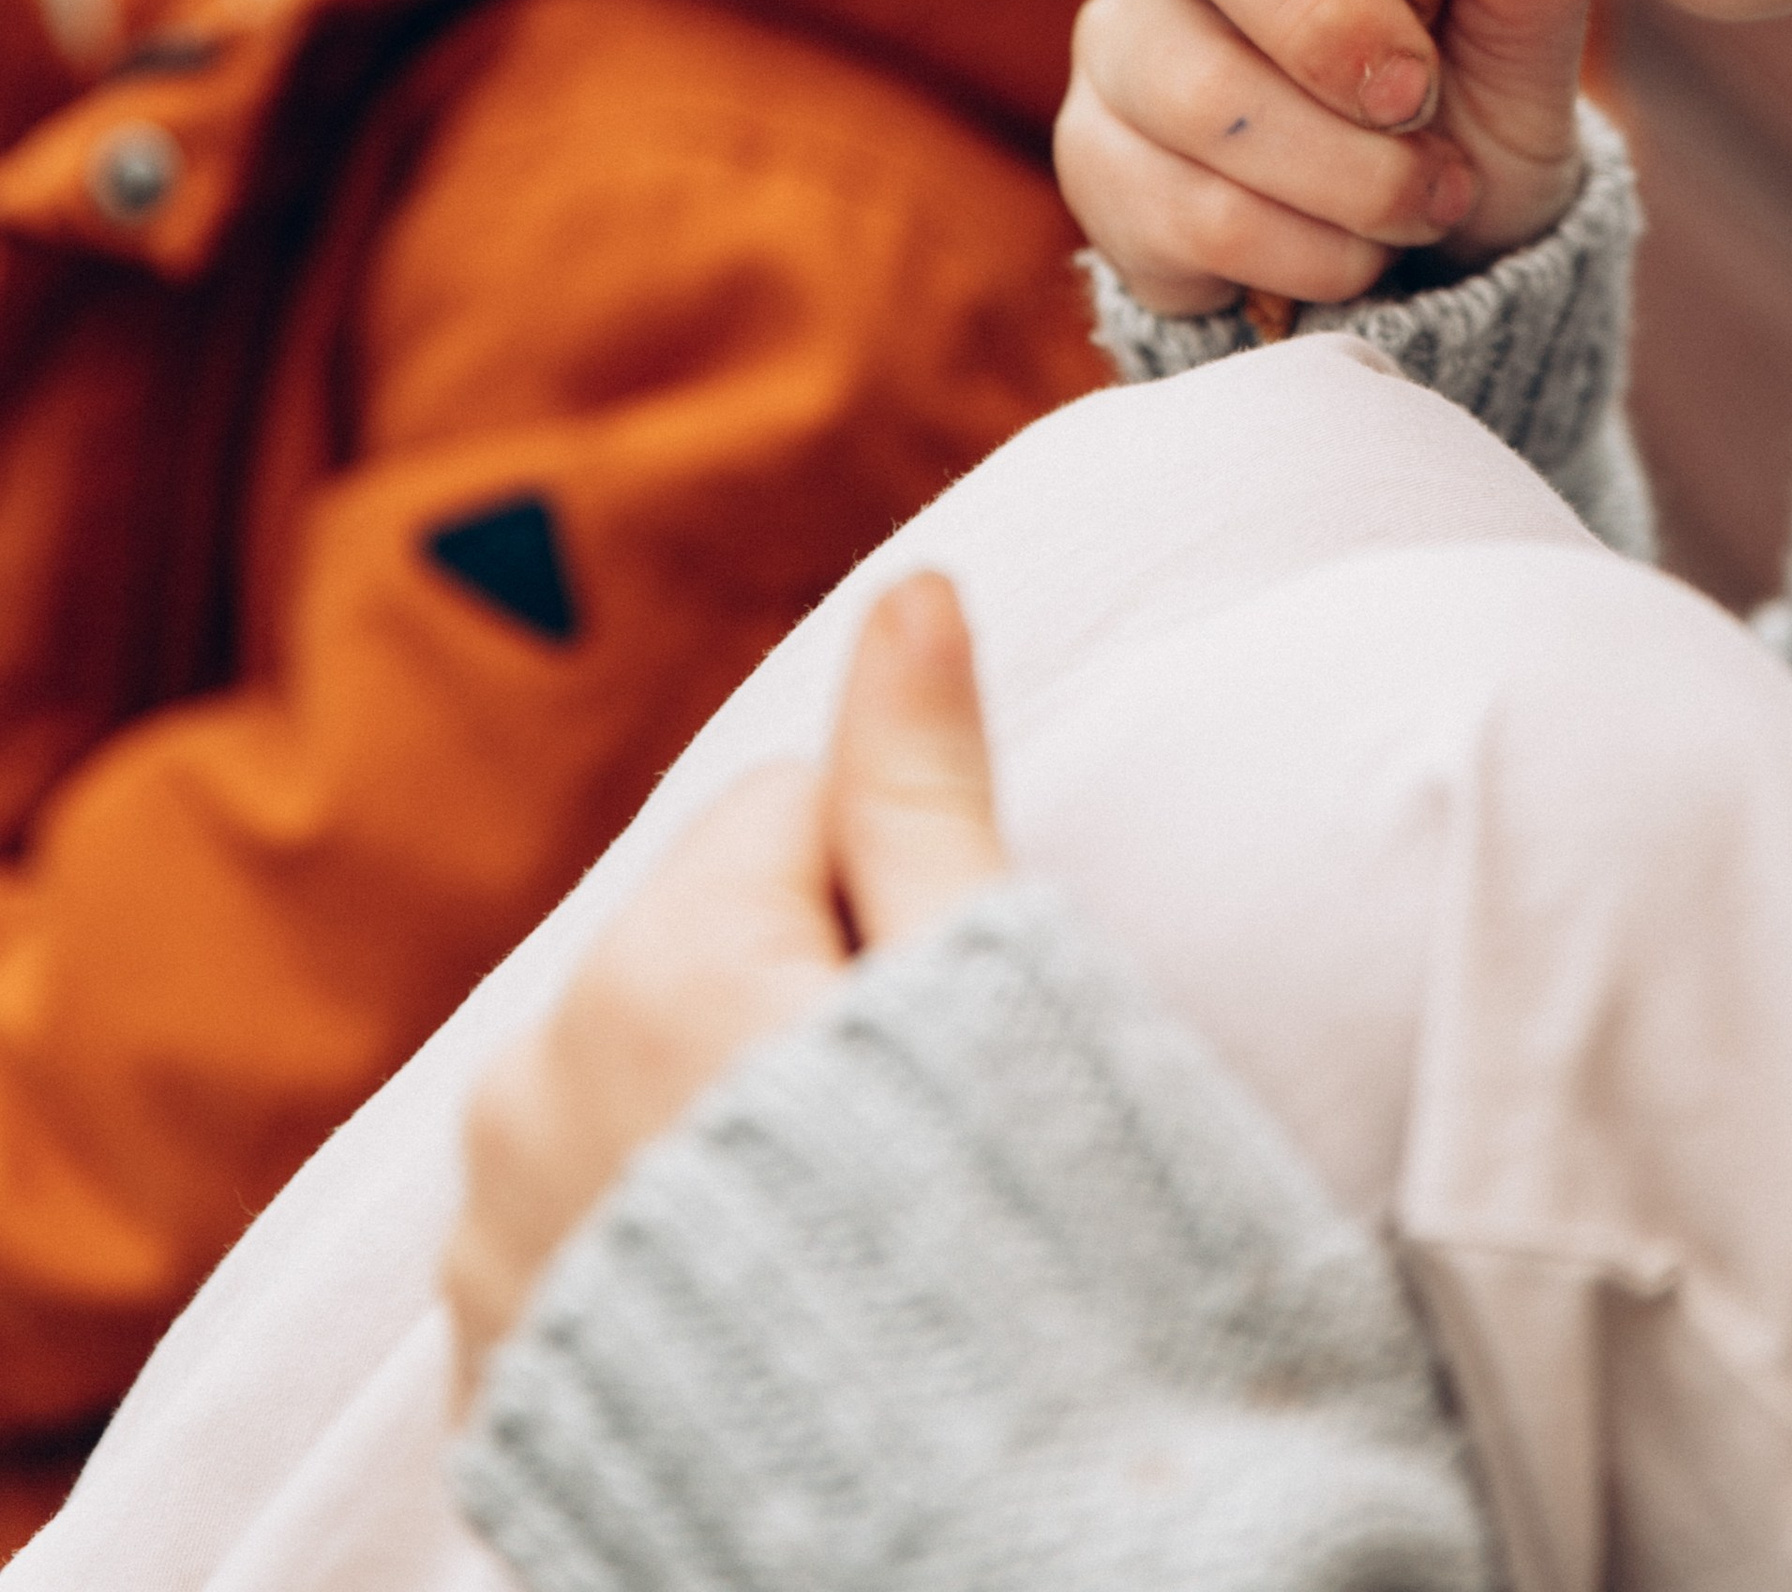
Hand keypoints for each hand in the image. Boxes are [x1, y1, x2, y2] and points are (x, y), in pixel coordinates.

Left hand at [443, 571, 1002, 1411]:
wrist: (955, 1560)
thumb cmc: (1007, 1256)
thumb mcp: (988, 987)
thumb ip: (923, 777)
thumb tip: (916, 586)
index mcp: (661, 964)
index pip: (795, 812)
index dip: (906, 893)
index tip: (960, 1022)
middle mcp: (533, 1084)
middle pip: (703, 946)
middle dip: (803, 1002)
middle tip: (917, 1142)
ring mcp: (495, 1241)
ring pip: (636, 1080)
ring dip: (724, 1123)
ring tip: (851, 1244)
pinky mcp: (494, 1370)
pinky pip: (583, 1230)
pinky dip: (664, 1251)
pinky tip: (772, 1324)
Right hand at [1056, 0, 1594, 315]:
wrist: (1436, 272)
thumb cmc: (1475, 111)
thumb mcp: (1528, 46)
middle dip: (1320, 15)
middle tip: (1420, 98)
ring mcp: (1122, 36)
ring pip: (1191, 84)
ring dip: (1340, 168)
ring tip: (1429, 198)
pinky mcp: (1094, 158)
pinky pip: (1169, 202)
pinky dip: (1294, 249)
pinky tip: (1356, 256)